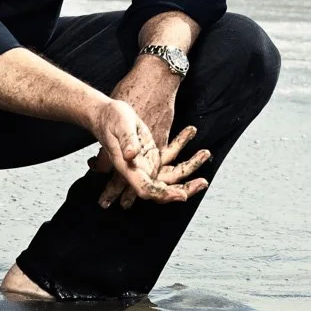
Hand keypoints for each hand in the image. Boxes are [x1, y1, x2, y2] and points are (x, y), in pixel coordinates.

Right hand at [94, 124, 209, 209]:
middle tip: (202, 183)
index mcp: (128, 168)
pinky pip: (170, 156)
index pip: (146, 189)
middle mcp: (138, 170)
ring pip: (170, 174)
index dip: (164, 194)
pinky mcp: (151, 154)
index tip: (181, 196)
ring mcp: (146, 164)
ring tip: (205, 153)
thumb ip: (127, 141)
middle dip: (183, 189)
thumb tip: (131, 155)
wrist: (106, 114)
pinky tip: (191, 132)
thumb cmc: (111, 118)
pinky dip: (182, 145)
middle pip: (162, 188)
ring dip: (189, 167)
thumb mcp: (120, 126)